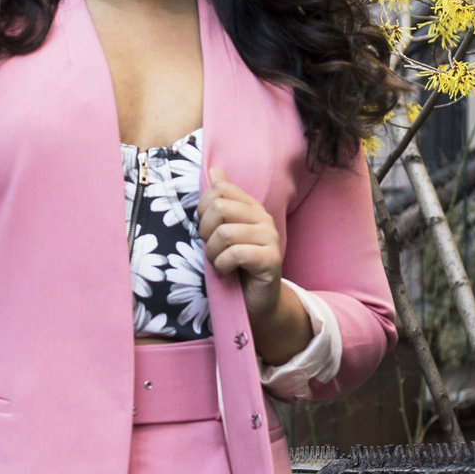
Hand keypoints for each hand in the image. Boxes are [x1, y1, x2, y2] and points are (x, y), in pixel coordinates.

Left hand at [203, 168, 313, 366]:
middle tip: (212, 250)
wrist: (256, 303)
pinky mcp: (271, 259)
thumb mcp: (223, 233)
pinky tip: (227, 272)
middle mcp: (264, 219)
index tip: (207, 231)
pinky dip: (223, 265)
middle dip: (206, 232)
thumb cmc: (236, 268)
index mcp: (251, 208)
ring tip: (220, 264)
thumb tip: (215, 171)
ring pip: (224, 233)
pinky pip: (236, 253)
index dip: (203, 211)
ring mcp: (270, 238)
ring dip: (213, 254)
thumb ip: (220, 202)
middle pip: (219, 208)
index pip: (219, 190)